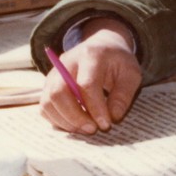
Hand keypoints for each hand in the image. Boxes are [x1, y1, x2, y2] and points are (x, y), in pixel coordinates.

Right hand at [39, 17, 141, 134]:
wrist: (102, 46)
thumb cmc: (117, 62)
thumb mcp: (131, 74)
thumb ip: (123, 95)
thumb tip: (113, 117)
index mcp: (90, 55)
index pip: (86, 85)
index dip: (95, 108)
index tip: (106, 124)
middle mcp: (66, 62)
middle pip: (59, 92)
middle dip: (75, 117)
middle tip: (92, 129)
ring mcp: (54, 73)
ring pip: (48, 101)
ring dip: (65, 121)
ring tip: (85, 129)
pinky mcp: (48, 84)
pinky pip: (45, 107)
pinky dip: (57, 120)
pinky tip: (74, 124)